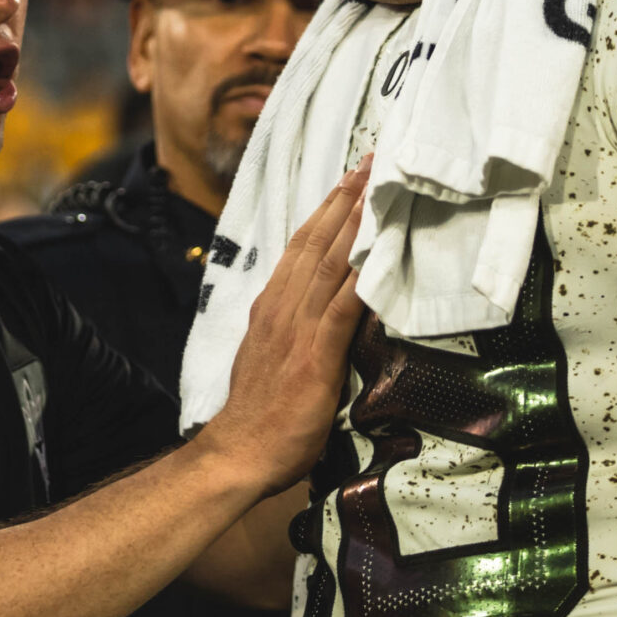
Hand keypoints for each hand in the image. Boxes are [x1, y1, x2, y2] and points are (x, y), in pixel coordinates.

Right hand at [195, 160, 370, 495]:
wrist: (237, 455)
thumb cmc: (259, 419)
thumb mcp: (268, 362)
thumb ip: (291, 336)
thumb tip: (315, 320)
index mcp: (271, 310)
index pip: (299, 248)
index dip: (325, 212)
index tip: (347, 181)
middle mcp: (282, 310)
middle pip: (315, 243)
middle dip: (344, 200)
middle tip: (370, 162)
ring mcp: (297, 330)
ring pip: (329, 263)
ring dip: (355, 223)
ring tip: (377, 187)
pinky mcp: (315, 356)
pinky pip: (343, 308)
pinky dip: (361, 275)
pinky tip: (379, 251)